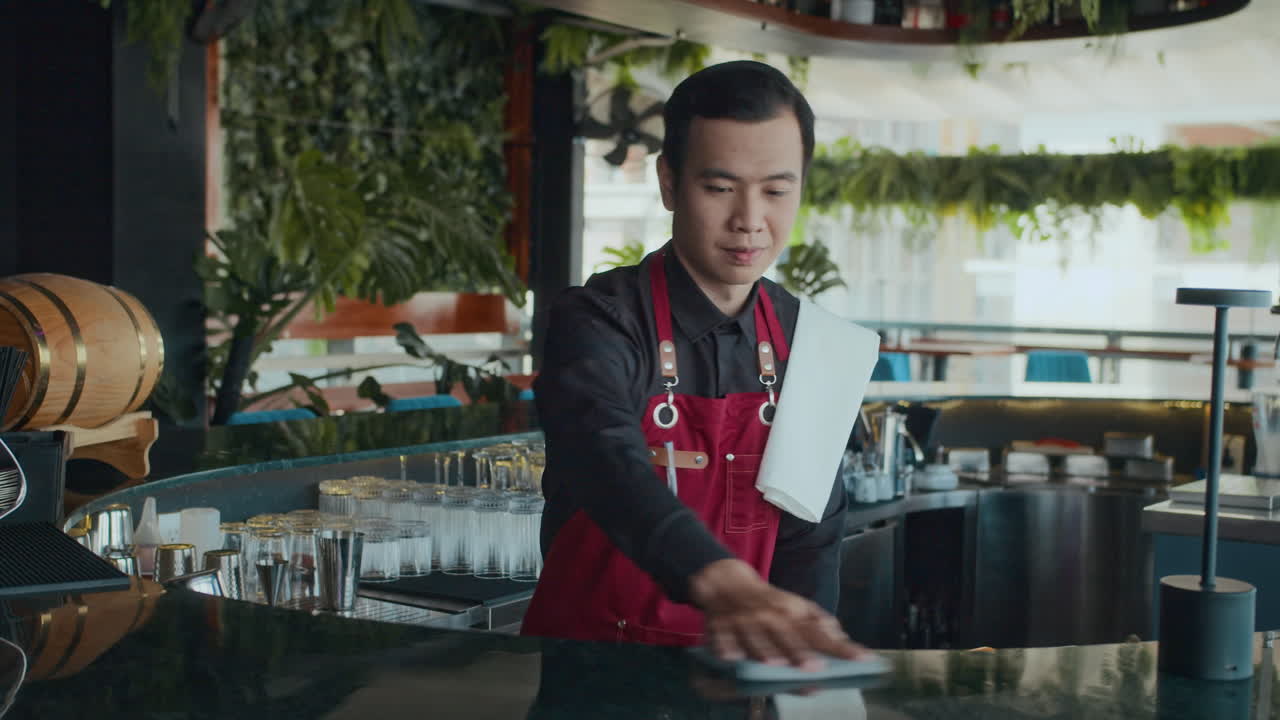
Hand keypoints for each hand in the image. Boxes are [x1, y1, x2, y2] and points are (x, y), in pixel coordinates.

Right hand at [689, 558, 867, 669]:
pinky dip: (726, 647)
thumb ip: (818, 622)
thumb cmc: (767, 600)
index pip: (819, 633)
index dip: (840, 648)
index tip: (860, 659)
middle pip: (786, 637)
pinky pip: (723, 639)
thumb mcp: (795, 605)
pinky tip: (731, 658)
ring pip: (755, 638)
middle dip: (799, 651)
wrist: (726, 581)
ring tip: (775, 664)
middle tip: (814, 667)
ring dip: (765, 651)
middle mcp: (770, 617)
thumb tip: (842, 638)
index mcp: (791, 612)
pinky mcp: (720, 627)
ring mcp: (744, 622)